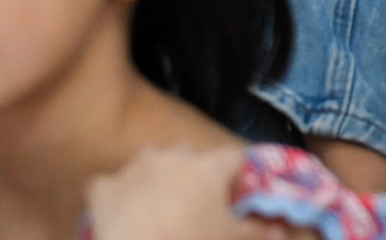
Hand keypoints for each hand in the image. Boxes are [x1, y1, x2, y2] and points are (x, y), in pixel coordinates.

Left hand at [87, 145, 282, 239]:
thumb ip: (259, 231)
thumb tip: (282, 230)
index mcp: (208, 166)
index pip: (234, 157)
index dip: (236, 176)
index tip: (233, 196)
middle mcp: (173, 156)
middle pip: (190, 154)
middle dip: (194, 172)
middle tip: (196, 204)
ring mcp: (134, 168)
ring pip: (150, 161)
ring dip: (156, 176)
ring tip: (157, 205)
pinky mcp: (103, 187)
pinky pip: (112, 183)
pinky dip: (117, 194)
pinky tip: (120, 210)